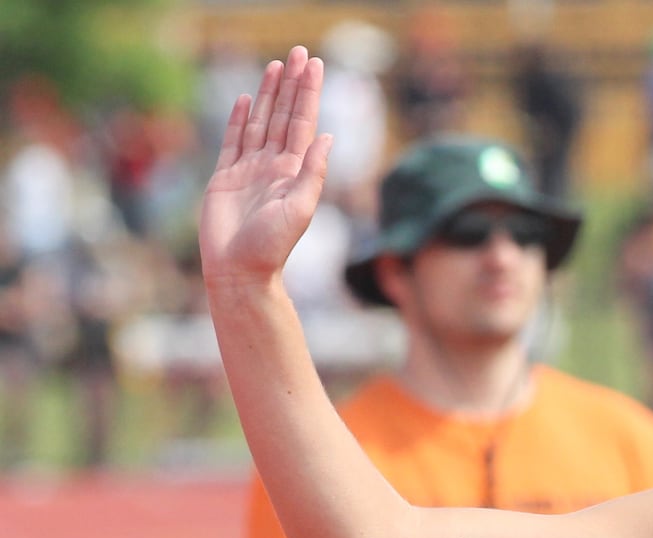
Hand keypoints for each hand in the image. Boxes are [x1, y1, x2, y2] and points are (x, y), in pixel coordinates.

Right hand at [199, 46, 331, 287]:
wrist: (239, 270)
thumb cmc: (272, 246)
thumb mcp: (300, 208)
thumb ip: (313, 172)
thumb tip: (328, 136)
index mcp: (294, 171)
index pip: (304, 122)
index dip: (309, 93)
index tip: (315, 65)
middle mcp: (274, 166)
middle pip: (284, 114)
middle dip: (292, 84)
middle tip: (299, 52)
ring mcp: (249, 169)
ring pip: (261, 122)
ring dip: (269, 94)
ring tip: (277, 66)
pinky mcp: (225, 177)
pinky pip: (233, 140)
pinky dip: (240, 118)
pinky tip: (247, 99)